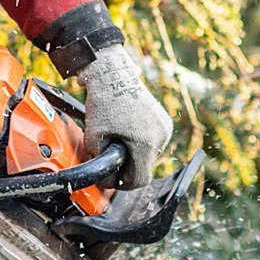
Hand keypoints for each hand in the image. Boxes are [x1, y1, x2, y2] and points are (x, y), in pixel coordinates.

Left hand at [82, 45, 172, 187]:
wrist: (113, 75)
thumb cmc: (103, 104)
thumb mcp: (94, 137)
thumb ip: (99, 161)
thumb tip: (105, 176)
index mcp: (145, 144)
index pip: (141, 180)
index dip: (124, 184)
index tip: (113, 179)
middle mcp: (160, 137)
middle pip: (145, 167)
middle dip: (128, 166)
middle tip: (111, 157)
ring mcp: (165, 128)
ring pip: (150, 155)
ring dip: (135, 154)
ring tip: (118, 140)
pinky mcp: (164, 120)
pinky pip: (154, 141)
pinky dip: (141, 142)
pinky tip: (128, 132)